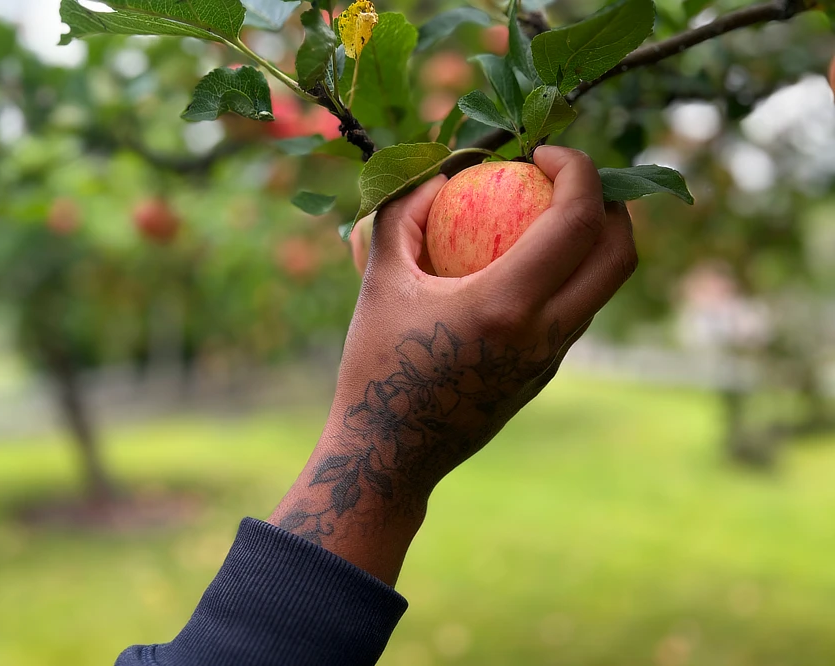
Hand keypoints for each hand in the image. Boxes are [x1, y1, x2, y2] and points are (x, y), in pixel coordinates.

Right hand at [269, 147, 636, 583]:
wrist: (389, 456)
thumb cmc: (375, 365)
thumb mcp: (380, 280)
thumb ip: (404, 214)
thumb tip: (438, 174)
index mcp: (508, 305)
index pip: (578, 220)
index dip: (577, 170)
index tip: (541, 153)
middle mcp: (545, 333)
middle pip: (619, 255)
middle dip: (611, 203)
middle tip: (567, 181)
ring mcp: (551, 360)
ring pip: (603, 288)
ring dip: (594, 242)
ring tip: (548, 217)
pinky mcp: (543, 376)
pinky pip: (577, 313)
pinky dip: (569, 275)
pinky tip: (522, 267)